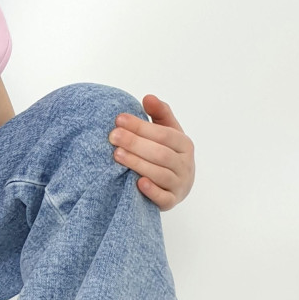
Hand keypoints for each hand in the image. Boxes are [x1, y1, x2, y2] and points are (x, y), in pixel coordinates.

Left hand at [108, 94, 194, 211]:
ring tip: (117, 154)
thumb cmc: (168, 153)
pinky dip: (152, 191)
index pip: (163, 134)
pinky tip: (137, 183)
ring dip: (138, 163)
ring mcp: (180, 184)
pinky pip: (163, 198)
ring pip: (160, 174)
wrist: (176, 184)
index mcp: (184, 144)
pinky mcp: (171, 201)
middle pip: (160, 153)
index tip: (119, 119)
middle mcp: (185, 165)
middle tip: (113, 136)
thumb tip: (148, 97)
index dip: (141, 126)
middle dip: (135, 143)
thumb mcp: (167, 131)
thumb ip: (159, 113)